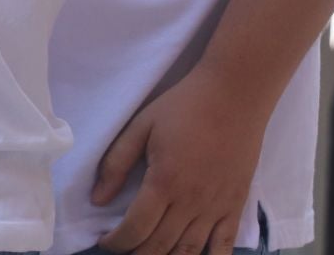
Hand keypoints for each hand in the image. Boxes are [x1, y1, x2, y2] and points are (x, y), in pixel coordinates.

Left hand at [91, 63, 273, 254]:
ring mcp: (217, 208)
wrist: (234, 95)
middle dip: (136, 254)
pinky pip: (223, 248)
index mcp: (164, 182)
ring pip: (189, 253)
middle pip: (160, 247)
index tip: (105, 241)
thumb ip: (117, 163)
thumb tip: (97, 200)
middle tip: (123, 248)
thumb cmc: (184, 106)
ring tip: (149, 253)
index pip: (135, 230)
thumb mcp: (141, 126)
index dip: (116, 243)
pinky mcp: (236, 207)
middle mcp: (191, 202)